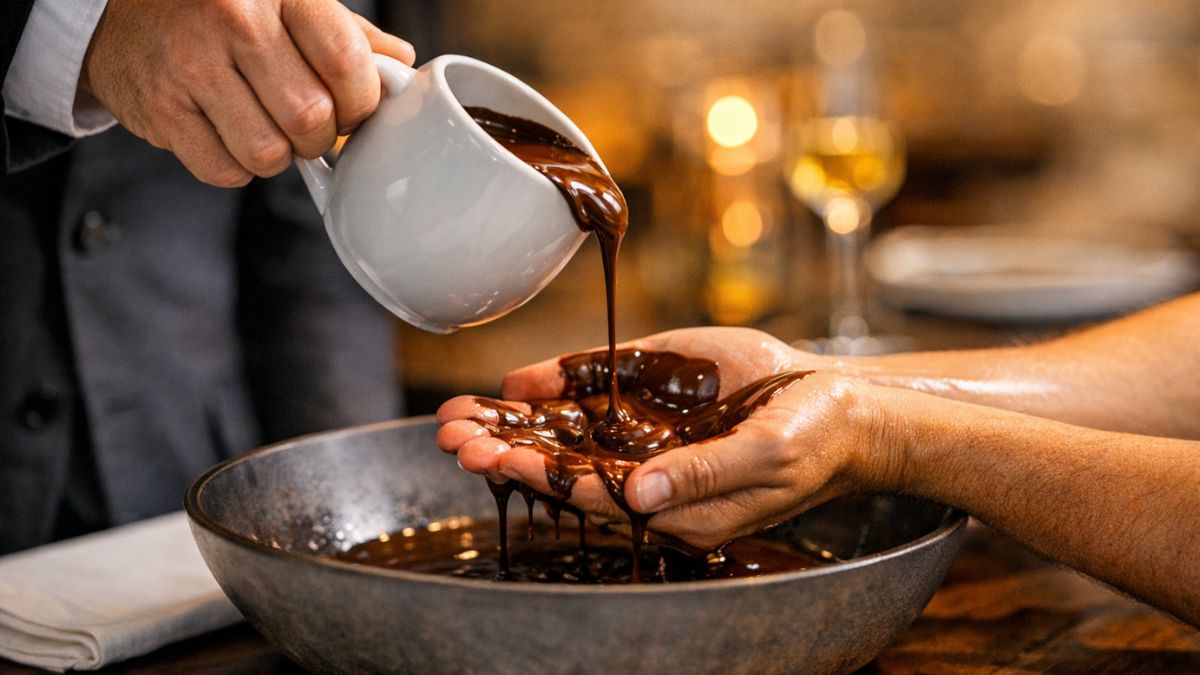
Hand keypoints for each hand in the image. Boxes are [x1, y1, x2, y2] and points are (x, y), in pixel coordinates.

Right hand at [80, 0, 415, 186]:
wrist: (121, 14)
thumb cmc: (220, 10)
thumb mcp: (287, 4)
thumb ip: (347, 35)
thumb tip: (402, 66)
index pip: (347, 62)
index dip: (362, 102)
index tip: (355, 108)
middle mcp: (233, 20)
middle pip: (311, 117)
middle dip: (321, 136)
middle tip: (309, 125)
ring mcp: (191, 65)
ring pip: (270, 152)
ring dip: (280, 156)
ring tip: (268, 128)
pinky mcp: (161, 109)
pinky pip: (226, 170)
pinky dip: (239, 167)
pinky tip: (231, 135)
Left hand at [436, 327, 900, 549]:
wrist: (837, 403)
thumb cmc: (811, 439)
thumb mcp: (767, 456)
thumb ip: (702, 475)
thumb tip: (638, 494)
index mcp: (673, 506)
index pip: (592, 494)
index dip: (539, 475)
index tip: (492, 457)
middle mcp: (649, 474)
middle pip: (565, 468)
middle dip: (506, 452)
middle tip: (451, 437)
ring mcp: (649, 436)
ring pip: (571, 434)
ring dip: (514, 425)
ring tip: (456, 415)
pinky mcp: (656, 398)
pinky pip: (598, 394)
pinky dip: (556, 386)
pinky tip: (516, 382)